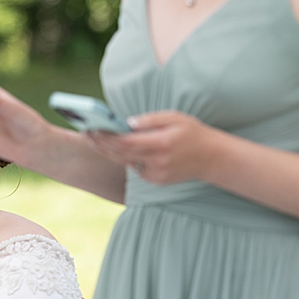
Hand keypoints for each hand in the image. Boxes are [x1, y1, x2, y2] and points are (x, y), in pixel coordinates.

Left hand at [86, 110, 220, 184]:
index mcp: (162, 144)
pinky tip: (114, 148)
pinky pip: (135, 168)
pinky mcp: (156, 181)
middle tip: (86, 132)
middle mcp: (158, 162)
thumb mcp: (175, 117)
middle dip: (102, 143)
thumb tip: (126, 123)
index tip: (93, 128)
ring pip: (126, 162)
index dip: (107, 137)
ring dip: (109, 151)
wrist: (212, 158)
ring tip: (93, 139)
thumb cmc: (192, 133)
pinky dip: (126, 158)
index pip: (126, 142)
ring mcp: (157, 174)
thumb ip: (150, 120)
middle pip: (121, 154)